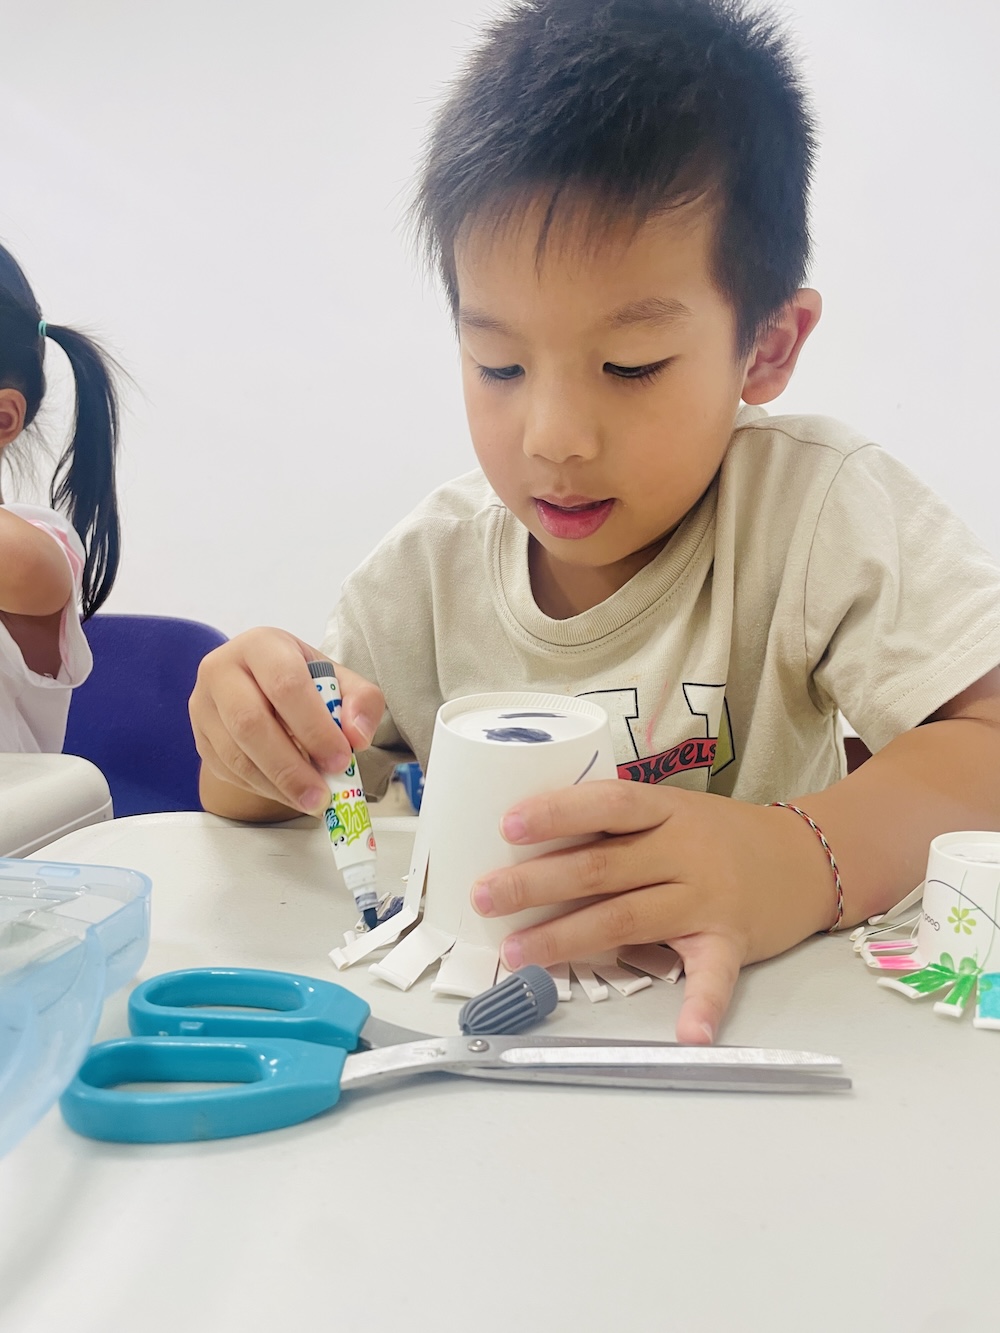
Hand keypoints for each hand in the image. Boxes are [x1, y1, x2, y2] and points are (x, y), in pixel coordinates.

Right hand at [189, 627, 384, 814]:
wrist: (264, 689)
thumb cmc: (304, 681)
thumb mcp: (340, 680)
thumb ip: (360, 701)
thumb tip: (356, 736)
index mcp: (261, 645)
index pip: (284, 683)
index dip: (314, 726)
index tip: (341, 759)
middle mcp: (221, 669)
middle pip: (250, 721)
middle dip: (290, 766)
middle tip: (323, 794)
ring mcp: (203, 705)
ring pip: (235, 753)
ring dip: (277, 785)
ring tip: (312, 801)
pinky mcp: (200, 737)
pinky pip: (227, 770)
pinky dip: (262, 789)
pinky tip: (289, 794)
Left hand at [470, 782, 834, 1043]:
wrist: (805, 857)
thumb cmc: (717, 835)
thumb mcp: (670, 813)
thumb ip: (616, 829)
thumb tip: (530, 846)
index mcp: (663, 810)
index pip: (606, 804)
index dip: (558, 813)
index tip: (507, 825)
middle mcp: (683, 851)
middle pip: (602, 868)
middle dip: (537, 884)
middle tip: (484, 897)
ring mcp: (707, 898)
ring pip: (629, 919)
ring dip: (570, 938)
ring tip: (517, 956)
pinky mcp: (731, 941)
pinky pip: (714, 976)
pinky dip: (702, 1006)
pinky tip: (686, 1034)